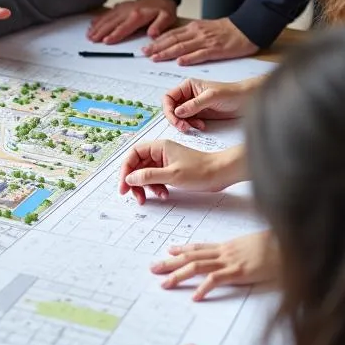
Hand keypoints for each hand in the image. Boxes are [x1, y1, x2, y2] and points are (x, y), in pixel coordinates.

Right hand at [87, 0, 176, 43]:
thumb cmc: (163, 9)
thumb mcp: (167, 17)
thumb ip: (160, 26)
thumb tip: (153, 33)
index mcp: (138, 15)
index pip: (124, 27)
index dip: (115, 35)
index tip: (106, 41)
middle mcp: (128, 11)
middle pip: (112, 23)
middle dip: (101, 32)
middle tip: (92, 39)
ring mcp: (123, 8)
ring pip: (107, 18)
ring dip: (97, 26)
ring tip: (89, 34)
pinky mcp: (120, 6)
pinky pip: (108, 13)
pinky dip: (99, 18)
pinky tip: (93, 23)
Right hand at [119, 141, 244, 203]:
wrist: (221, 173)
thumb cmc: (201, 170)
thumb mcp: (172, 175)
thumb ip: (148, 176)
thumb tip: (129, 178)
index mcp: (159, 147)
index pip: (133, 154)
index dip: (126, 169)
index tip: (124, 184)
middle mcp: (160, 153)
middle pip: (138, 166)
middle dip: (135, 181)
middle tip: (133, 196)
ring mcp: (166, 162)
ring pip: (146, 174)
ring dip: (146, 187)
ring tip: (154, 197)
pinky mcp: (172, 171)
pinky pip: (157, 179)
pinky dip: (157, 188)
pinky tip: (164, 194)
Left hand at [142, 17, 256, 64]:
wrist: (247, 27)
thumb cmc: (227, 30)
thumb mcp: (205, 28)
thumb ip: (190, 35)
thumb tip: (175, 41)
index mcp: (193, 28)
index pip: (170, 34)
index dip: (157, 41)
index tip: (145, 48)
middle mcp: (197, 33)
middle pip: (172, 40)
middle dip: (156, 47)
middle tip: (144, 53)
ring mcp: (206, 41)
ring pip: (182, 47)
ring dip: (167, 53)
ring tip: (155, 58)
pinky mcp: (216, 49)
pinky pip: (200, 54)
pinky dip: (189, 58)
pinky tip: (180, 61)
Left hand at [150, 231, 278, 300]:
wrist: (292, 242)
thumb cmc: (279, 245)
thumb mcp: (259, 246)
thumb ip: (248, 251)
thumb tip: (246, 256)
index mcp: (229, 246)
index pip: (201, 247)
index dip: (183, 248)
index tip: (169, 250)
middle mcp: (225, 252)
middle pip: (192, 256)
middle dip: (170, 262)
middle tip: (153, 268)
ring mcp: (231, 261)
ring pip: (197, 266)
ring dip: (179, 275)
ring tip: (164, 283)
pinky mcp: (240, 272)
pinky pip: (217, 279)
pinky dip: (204, 288)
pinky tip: (195, 297)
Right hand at [164, 75, 262, 131]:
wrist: (246, 100)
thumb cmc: (231, 93)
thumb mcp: (211, 97)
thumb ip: (194, 104)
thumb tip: (177, 112)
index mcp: (187, 86)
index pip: (169, 97)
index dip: (168, 108)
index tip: (175, 118)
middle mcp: (188, 95)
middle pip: (171, 108)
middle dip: (175, 119)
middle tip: (183, 127)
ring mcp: (193, 105)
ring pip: (179, 117)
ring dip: (184, 123)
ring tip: (195, 126)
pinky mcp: (199, 114)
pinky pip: (188, 122)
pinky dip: (192, 126)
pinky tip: (201, 126)